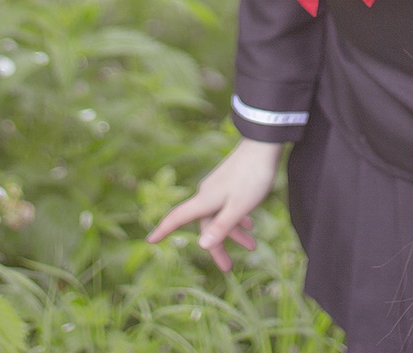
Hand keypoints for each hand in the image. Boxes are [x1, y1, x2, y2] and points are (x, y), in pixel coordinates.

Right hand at [146, 138, 282, 271]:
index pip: (177, 217)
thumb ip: (221, 226)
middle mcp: (207, 193)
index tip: (150, 241)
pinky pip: (227, 205)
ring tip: (252, 246)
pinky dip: (236, 218)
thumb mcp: (238, 207)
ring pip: (219, 215)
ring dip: (232, 232)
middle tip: (228, 267)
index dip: (163, 229)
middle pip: (205, 224)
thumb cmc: (252, 177)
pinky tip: (250, 224)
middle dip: (217, 246)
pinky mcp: (228, 182)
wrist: (263, 145)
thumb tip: (201, 246)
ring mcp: (217, 187)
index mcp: (205, 200)